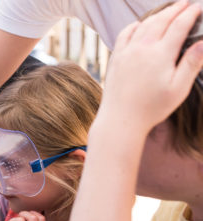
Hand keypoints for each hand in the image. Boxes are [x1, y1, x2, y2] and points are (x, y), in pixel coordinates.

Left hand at [99, 1, 202, 132]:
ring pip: (143, 25)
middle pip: (161, 21)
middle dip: (175, 10)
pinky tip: (139, 25)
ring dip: (157, 15)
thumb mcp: (178, 88)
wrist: (120, 118)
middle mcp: (142, 48)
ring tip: (167, 11)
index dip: (190, 14)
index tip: (198, 8)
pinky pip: (124, 34)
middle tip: (185, 4)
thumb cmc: (151, 108)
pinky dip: (134, 25)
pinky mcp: (115, 58)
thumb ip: (191, 63)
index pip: (179, 26)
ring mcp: (126, 52)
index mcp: (160, 54)